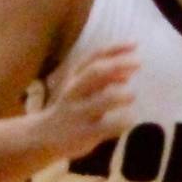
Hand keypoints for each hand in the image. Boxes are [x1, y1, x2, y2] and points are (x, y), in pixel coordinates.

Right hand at [34, 43, 138, 160]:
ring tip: (132, 95)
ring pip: (103, 99)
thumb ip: (102, 80)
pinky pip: (107, 126)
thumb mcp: (81, 90)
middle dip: (118, 65)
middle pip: (96, 72)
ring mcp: (79, 113)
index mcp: (74, 78)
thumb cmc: (71, 109)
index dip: (115, 49)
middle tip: (138, 63)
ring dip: (121, 95)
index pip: (95, 57)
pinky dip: (123, 122)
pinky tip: (130, 121)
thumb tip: (128, 73)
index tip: (135, 44)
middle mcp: (75, 92)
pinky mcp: (84, 133)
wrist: (42, 137)